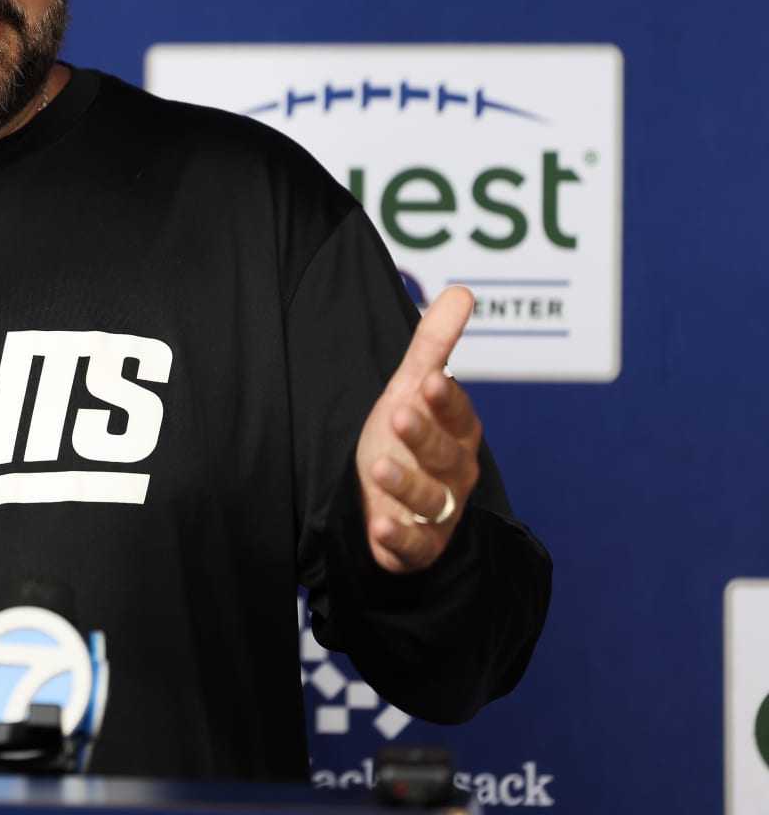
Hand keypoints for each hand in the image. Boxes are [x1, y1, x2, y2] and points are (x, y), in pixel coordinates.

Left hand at [355, 285, 481, 573]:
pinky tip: (378, 525)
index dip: (444, 400)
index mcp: (458, 431)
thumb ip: (435, 345)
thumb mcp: (412, 388)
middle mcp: (455, 472)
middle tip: (399, 414)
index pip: (457, 412)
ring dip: (405, 485)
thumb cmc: (405, 438)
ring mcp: (439, 512)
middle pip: (444, 455)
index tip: (428, 381)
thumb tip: (461, 291)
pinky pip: (414, 546)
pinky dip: (398, 538)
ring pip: (430, 500)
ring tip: (377, 467)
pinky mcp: (420, 546)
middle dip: (423, 436)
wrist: (390, 500)